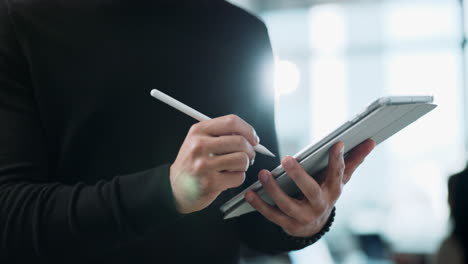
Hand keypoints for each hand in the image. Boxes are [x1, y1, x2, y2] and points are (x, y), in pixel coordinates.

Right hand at [170, 115, 258, 213]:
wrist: (174, 187)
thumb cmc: (191, 164)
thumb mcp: (198, 141)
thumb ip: (221, 134)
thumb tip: (250, 135)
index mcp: (198, 131)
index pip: (231, 122)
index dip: (248, 130)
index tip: (254, 138)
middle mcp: (199, 146)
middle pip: (240, 141)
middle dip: (250, 150)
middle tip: (247, 156)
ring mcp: (204, 165)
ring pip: (242, 160)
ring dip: (244, 165)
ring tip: (234, 167)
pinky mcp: (210, 182)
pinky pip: (238, 177)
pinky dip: (238, 178)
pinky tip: (227, 178)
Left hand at [245, 139, 374, 237]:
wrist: (313, 225)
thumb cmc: (325, 193)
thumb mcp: (339, 179)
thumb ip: (353, 161)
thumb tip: (371, 141)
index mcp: (333, 190)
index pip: (338, 174)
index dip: (338, 160)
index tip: (336, 144)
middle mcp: (320, 204)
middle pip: (311, 191)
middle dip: (299, 176)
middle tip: (286, 159)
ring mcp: (303, 216)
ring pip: (288, 204)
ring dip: (274, 190)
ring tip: (263, 174)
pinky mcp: (288, 224)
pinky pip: (272, 215)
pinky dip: (260, 205)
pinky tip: (251, 193)